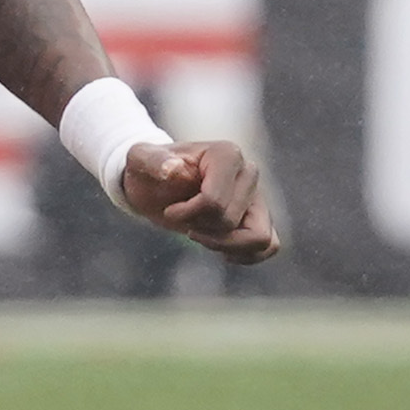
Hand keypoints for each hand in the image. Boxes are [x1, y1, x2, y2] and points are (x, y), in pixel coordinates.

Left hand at [121, 138, 277, 263]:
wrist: (157, 182)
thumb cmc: (149, 170)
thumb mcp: (140, 160)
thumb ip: (153, 161)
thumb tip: (173, 170)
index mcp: (226, 154)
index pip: (213, 202)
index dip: (186, 214)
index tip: (169, 210)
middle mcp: (249, 172)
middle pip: (228, 221)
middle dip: (198, 227)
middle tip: (181, 218)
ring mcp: (258, 196)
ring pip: (258, 238)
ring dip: (222, 244)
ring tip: (199, 234)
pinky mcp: (259, 217)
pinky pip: (269, 246)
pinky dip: (245, 255)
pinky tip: (218, 248)